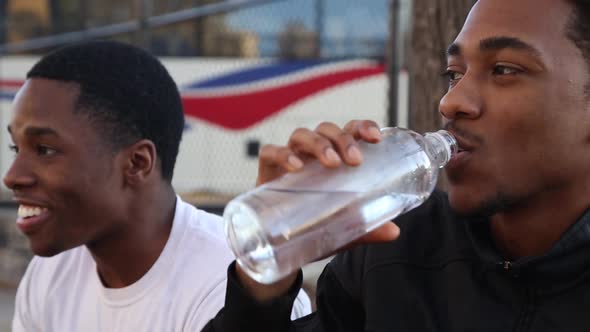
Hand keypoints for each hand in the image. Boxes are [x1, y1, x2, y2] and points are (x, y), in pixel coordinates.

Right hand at [238, 120, 399, 301]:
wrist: (278, 243)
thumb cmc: (313, 224)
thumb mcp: (342, 228)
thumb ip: (366, 228)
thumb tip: (394, 232)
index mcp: (333, 156)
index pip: (349, 130)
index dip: (362, 127)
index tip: (376, 138)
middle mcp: (311, 152)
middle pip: (327, 130)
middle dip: (342, 139)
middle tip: (354, 160)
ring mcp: (289, 157)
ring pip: (302, 135)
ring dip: (318, 143)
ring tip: (331, 163)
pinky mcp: (267, 169)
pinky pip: (271, 151)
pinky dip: (283, 154)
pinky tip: (296, 167)